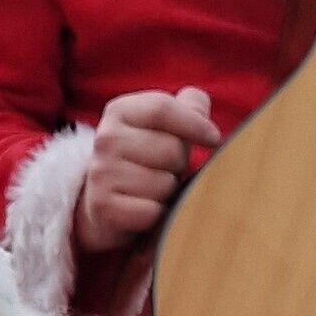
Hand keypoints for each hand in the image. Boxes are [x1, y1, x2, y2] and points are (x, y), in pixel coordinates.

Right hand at [74, 87, 220, 256]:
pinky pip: (153, 211)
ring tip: (152, 189)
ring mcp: (102, 173)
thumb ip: (186, 109)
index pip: (162, 108)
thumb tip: (199, 101)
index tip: (214, 138)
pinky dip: (156, 215)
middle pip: (170, 149)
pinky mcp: (104, 207)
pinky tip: (143, 209)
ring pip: (164, 183)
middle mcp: (106, 138)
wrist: (103, 204)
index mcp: (119, 111)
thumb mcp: (161, 129)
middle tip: (164, 170)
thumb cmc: (143, 161)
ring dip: (167, 191)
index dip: (194, 123)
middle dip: (179, 164)